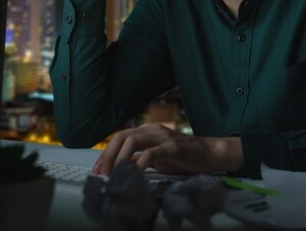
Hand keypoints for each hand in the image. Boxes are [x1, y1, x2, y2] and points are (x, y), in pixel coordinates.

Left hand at [91, 123, 243, 175]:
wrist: (208, 154)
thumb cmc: (182, 157)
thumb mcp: (156, 158)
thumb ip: (138, 159)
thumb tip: (118, 167)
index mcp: (147, 131)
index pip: (119, 137)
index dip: (105, 153)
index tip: (97, 171)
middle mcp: (152, 130)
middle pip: (121, 136)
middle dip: (107, 155)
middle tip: (101, 174)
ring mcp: (162, 136)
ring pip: (132, 140)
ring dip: (118, 159)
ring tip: (113, 175)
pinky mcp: (172, 147)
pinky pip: (150, 153)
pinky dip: (138, 164)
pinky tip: (134, 175)